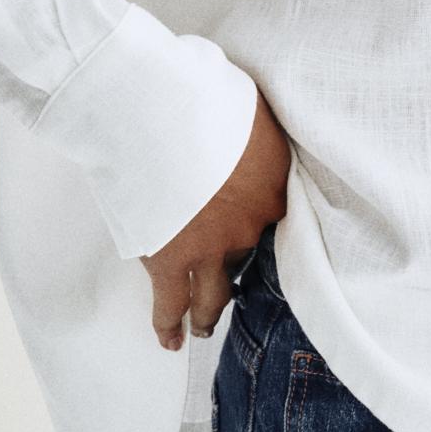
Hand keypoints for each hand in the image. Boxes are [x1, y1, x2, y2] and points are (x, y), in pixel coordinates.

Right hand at [142, 81, 292, 349]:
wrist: (150, 109)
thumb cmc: (197, 91)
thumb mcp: (249, 104)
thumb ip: (257, 130)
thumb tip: (253, 129)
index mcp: (274, 183)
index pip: (280, 218)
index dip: (263, 225)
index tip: (257, 230)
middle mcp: (250, 224)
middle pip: (250, 258)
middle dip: (241, 270)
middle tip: (236, 283)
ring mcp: (210, 248)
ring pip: (215, 296)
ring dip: (209, 312)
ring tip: (203, 324)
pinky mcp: (169, 260)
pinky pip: (171, 304)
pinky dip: (168, 324)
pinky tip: (170, 340)